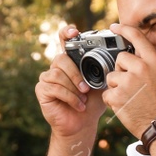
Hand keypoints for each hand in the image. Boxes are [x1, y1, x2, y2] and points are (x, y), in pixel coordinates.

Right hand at [35, 22, 106, 138]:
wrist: (82, 124)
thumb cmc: (92, 103)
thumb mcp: (101, 83)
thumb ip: (103, 69)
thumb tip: (113, 57)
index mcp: (71, 61)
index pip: (64, 41)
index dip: (66, 33)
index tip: (74, 31)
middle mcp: (57, 66)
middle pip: (61, 59)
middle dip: (76, 74)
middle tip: (86, 89)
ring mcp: (47, 77)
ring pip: (58, 74)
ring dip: (73, 88)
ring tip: (82, 99)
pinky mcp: (42, 90)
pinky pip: (54, 87)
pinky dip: (69, 97)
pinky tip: (78, 105)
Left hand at [99, 23, 155, 138]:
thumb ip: (145, 65)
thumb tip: (126, 57)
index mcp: (153, 61)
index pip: (137, 37)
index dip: (123, 29)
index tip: (114, 26)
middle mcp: (141, 67)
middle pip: (119, 59)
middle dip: (121, 71)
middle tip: (133, 87)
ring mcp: (128, 81)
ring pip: (111, 77)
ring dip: (116, 87)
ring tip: (131, 98)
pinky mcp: (117, 95)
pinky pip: (106, 93)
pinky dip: (112, 101)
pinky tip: (125, 106)